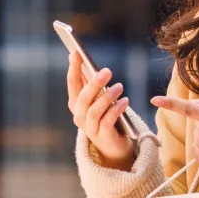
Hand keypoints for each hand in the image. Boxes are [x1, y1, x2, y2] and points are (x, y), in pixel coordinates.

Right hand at [67, 52, 133, 169]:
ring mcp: (89, 127)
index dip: (74, 68)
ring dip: (107, 97)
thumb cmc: (106, 116)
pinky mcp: (103, 136)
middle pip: (83, 97)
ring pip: (95, 110)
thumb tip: (83, 59)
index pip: (73, 83)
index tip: (76, 52)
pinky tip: (125, 101)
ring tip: (120, 87)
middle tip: (107, 71)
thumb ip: (91, 83)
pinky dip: (116, 110)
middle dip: (94, 83)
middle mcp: (79, 115)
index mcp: (75, 104)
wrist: (113, 145)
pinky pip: (108, 121)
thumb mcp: (98, 99)